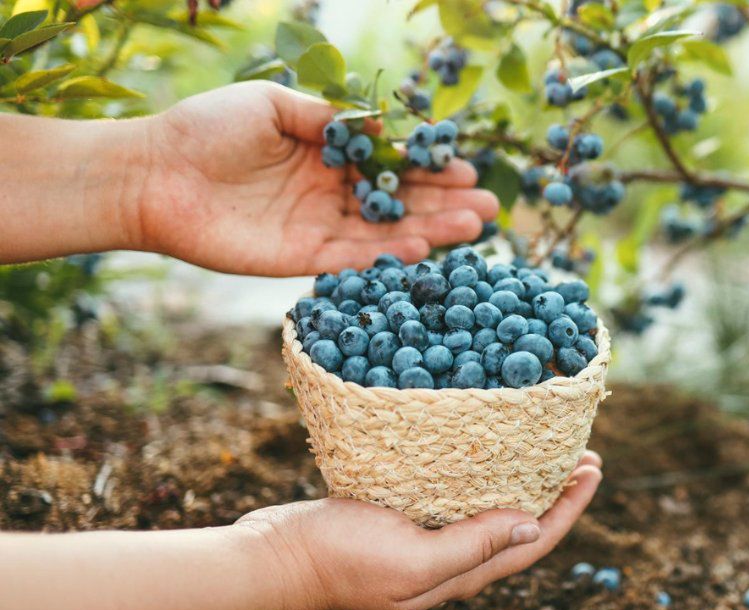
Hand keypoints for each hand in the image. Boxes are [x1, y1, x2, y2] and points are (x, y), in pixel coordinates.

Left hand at [135, 81, 497, 276]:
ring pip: (387, 233)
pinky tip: (426, 246)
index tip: (466, 165)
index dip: (429, 165)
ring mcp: (319, 228)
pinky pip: (356, 259)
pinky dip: (390, 254)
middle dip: (446, 203)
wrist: (153, 175)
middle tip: (490, 205)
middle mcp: (330, 193)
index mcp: (327, 154)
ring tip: (476, 225)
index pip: (390, 163)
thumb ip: (330, 118)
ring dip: (433, 231)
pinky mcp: (302, 259)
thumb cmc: (206, 129)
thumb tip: (385, 127)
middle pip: (400, 202)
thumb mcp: (273, 106)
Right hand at [235, 452, 602, 609]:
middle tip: (582, 454)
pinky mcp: (403, 519)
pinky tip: (483, 453)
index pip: (535, 540)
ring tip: (545, 451)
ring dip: (524, 482)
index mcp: (462, 574)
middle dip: (558, 494)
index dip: (571, 508)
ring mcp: (427, 541)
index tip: (594, 468)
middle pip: (521, 526)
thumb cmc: (341, 561)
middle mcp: (452, 561)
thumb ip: (471, 547)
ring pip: (491, 511)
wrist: (276, 558)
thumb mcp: (413, 558)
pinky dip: (482, 475)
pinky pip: (456, 498)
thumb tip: (532, 525)